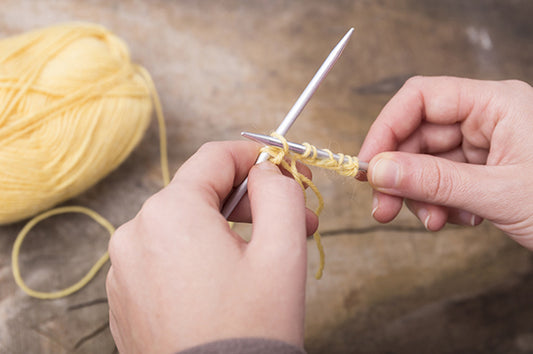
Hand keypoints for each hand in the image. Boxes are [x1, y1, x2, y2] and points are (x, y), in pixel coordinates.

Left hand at [106, 141, 317, 352]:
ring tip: (264, 258)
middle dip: (252, 202)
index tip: (287, 169)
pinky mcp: (125, 295)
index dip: (258, 156)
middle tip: (295, 222)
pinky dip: (199, 256)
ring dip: (228, 230)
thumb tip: (267, 170)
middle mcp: (135, 233)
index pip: (216, 157)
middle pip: (201, 193)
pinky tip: (228, 283)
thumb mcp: (283, 249)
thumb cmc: (252, 330)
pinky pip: (166, 256)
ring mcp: (124, 267)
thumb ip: (280, 191)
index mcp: (170, 212)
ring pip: (185, 226)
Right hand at [358, 76, 532, 248]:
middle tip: (383, 207)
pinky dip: (441, 203)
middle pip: (419, 135)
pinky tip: (459, 219)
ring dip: (420, 195)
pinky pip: (445, 181)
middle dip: (399, 174)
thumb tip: (379, 170)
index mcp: (496, 103)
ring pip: (428, 162)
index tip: (366, 165)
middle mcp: (488, 119)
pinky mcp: (487, 170)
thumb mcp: (499, 193)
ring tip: (433, 221)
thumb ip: (435, 181)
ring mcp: (487, 145)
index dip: (386, 128)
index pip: (421, 98)